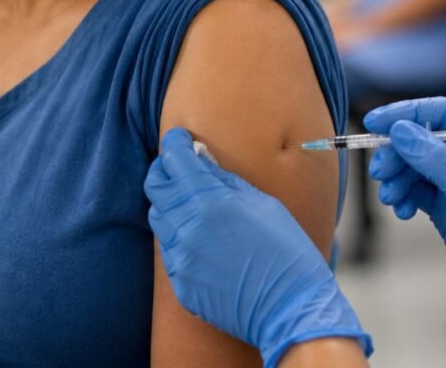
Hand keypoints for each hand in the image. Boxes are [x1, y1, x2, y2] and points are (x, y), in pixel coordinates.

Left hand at [145, 129, 371, 367]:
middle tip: (178, 165)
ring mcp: (181, 259)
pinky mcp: (182, 284)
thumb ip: (226, 181)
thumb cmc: (286, 251)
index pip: (175, 161)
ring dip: (170, 204)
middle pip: (156, 188)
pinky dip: (179, 236)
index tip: (179, 139)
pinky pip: (169, 250)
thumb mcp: (263, 204)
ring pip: (159, 219)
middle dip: (165, 170)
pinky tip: (201, 236)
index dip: (175, 144)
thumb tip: (202, 160)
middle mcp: (187, 229)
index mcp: (210, 202)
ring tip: (191, 201)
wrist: (289, 307)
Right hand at [365, 99, 445, 367]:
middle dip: (398, 154)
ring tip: (390, 197)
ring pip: (415, 165)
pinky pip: (415, 189)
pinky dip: (403, 197)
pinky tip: (400, 211)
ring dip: (398, 178)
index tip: (375, 121)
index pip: (443, 112)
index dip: (407, 113)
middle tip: (380, 172)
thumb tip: (400, 130)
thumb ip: (435, 158)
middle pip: (423, 138)